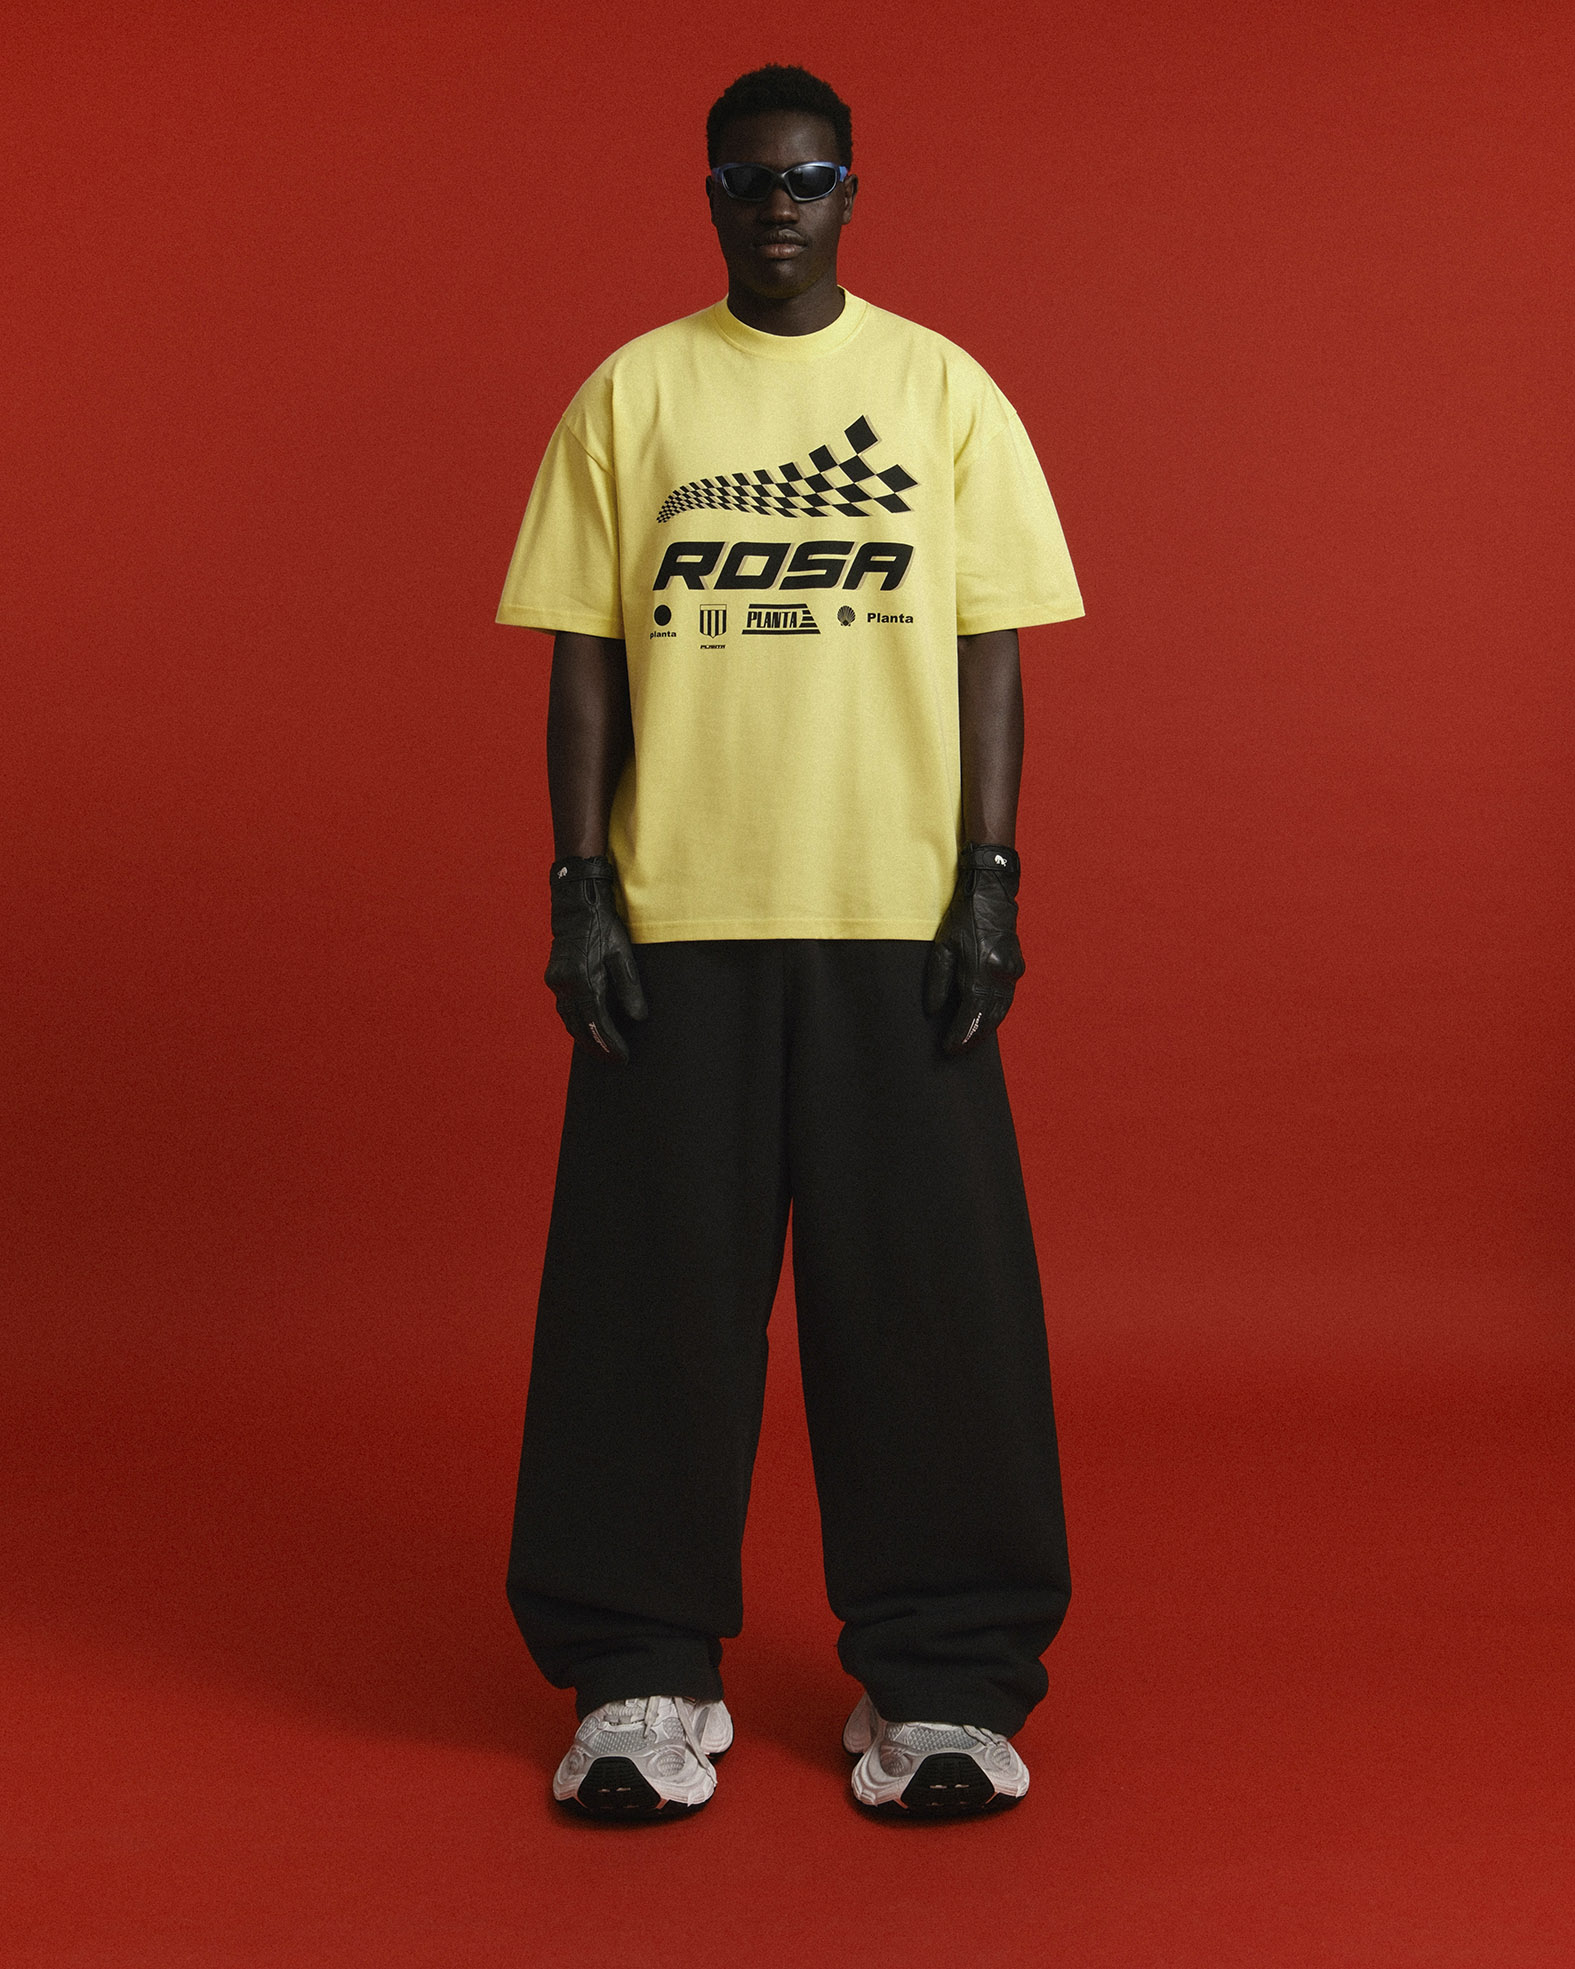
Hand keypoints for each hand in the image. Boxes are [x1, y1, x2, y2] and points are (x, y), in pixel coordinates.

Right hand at [544, 855, 647, 1062]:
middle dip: (597, 1047)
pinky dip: (577, 1022)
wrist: (576, 906)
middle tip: (614, 1060)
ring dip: (585, 1038)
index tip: (622, 1057)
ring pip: (569, 1021)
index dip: (610, 1044)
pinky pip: (565, 1009)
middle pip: (580, 1028)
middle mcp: (565, 984)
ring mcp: (556, 982)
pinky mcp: (554, 978)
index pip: (597, 1023)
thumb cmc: (604, 927)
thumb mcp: (623, 955)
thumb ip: (630, 988)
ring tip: (603, 1051)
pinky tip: (588, 1029)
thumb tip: (639, 1018)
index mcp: (583, 979)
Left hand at [923, 844, 1024, 1054]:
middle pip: (989, 1017)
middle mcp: (1000, 974)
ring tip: (970, 1042)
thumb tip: (933, 1011)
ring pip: (1001, 1011)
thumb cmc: (963, 918)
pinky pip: (1006, 999)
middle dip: (973, 1037)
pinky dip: (995, 1013)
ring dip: (986, 1028)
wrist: (992, 893)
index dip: (961, 1034)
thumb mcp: (942, 947)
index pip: (971, 1012)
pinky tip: (984, 1021)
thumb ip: (937, 981)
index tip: (950, 1049)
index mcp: (981, 969)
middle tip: (958, 1052)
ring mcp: (1012, 971)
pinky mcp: (1017, 968)